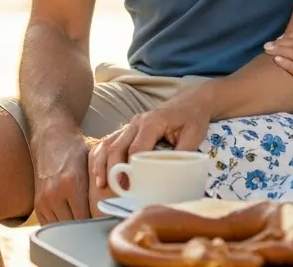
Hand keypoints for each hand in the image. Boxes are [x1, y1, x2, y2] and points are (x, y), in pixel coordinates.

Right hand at [30, 129, 93, 223]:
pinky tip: (69, 218)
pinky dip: (60, 225)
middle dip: (84, 226)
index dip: (95, 223)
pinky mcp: (37, 204)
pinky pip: (49, 225)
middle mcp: (54, 194)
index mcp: (71, 185)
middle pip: (73, 226)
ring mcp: (43, 200)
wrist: (51, 140)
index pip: (85, 219)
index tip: (102, 222)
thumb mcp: (92, 166)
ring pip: (61, 228)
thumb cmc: (75, 152)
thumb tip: (112, 208)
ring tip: (82, 221)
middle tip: (95, 222)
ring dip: (71, 227)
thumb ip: (99, 188)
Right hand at [89, 90, 212, 198]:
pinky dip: (101, 157)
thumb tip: (171, 176)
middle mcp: (136, 123)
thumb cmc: (192, 118)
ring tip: (101, 184)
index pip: (136, 148)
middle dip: (112, 169)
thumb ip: (182, 153)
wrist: (190, 102)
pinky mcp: (127, 130)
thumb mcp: (194, 135)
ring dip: (102, 164)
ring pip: (108, 144)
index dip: (130, 168)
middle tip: (115, 190)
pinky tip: (99, 172)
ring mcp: (129, 125)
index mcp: (152, 123)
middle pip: (117, 147)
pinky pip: (108, 142)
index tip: (128, 187)